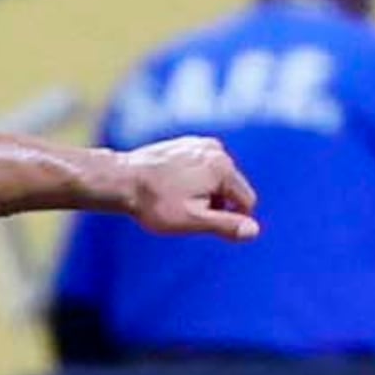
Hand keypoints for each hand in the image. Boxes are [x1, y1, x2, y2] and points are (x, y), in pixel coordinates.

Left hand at [113, 137, 259, 240]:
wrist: (120, 179)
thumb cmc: (154, 203)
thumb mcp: (192, 220)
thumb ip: (226, 225)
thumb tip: (254, 231)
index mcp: (223, 167)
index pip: (247, 201)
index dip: (229, 218)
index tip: (201, 222)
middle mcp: (216, 149)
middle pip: (231, 188)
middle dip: (215, 203)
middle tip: (183, 210)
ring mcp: (200, 143)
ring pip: (216, 178)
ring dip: (203, 192)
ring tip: (174, 198)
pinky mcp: (186, 143)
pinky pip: (201, 168)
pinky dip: (192, 180)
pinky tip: (169, 186)